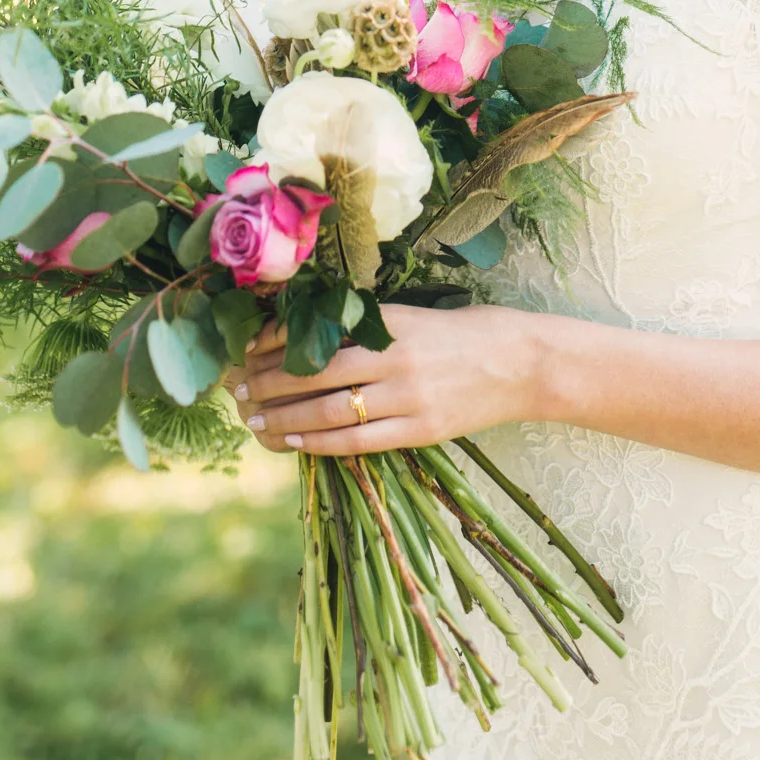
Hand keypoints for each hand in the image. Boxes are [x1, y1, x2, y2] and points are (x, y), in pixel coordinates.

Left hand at [227, 302, 545, 455]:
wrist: (525, 363)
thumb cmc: (469, 332)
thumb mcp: (416, 317)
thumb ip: (371, 328)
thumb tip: (311, 338)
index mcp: (392, 323)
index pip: (319, 336)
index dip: (275, 346)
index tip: (245, 351)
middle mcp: (396, 359)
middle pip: (315, 375)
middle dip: (268, 383)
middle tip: (234, 390)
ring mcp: (409, 398)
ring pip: (330, 412)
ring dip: (285, 417)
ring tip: (253, 421)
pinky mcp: (422, 431)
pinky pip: (359, 442)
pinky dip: (320, 442)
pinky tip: (292, 440)